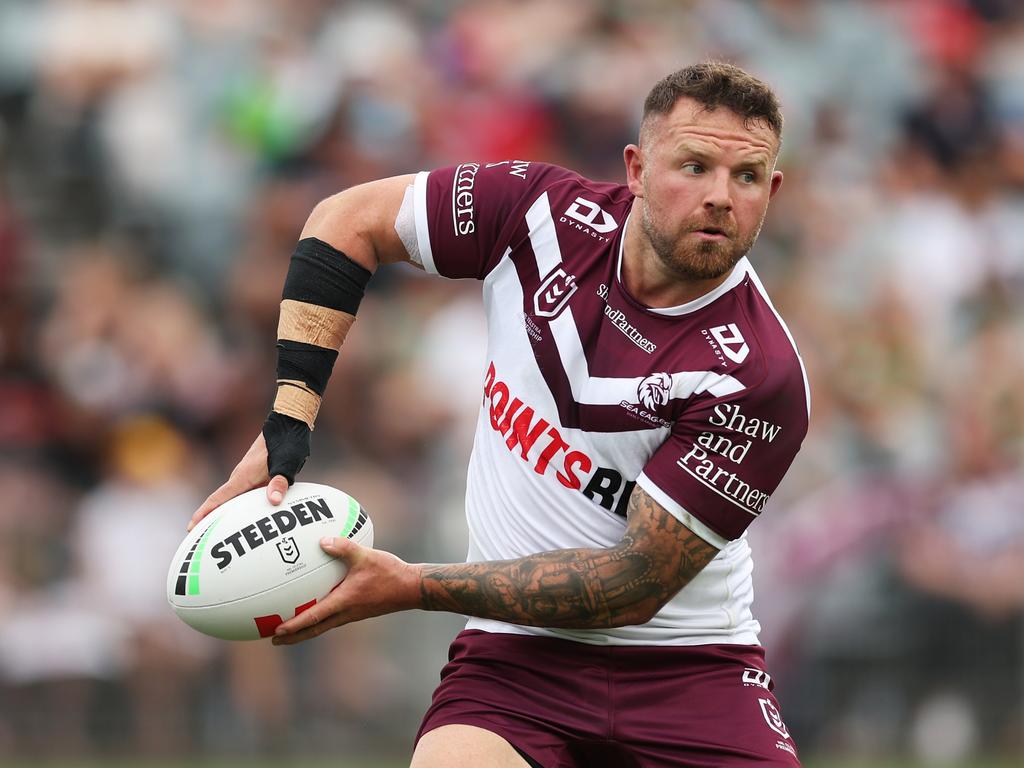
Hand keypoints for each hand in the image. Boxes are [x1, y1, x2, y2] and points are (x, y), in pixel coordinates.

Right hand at [187, 432, 288, 531]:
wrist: (288, 423)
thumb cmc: (286, 443)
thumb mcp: (286, 464)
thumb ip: (279, 483)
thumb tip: (273, 501)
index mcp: (243, 476)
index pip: (219, 498)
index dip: (204, 513)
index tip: (191, 526)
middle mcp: (240, 476)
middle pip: (221, 501)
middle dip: (209, 518)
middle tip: (200, 538)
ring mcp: (247, 475)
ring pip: (233, 498)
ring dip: (224, 512)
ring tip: (219, 532)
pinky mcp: (256, 474)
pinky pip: (244, 494)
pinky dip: (240, 506)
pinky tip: (247, 517)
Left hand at [271, 537, 420, 644]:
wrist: (411, 588)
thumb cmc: (390, 573)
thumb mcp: (366, 556)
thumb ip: (343, 547)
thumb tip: (322, 540)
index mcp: (344, 603)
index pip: (314, 618)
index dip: (294, 626)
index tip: (276, 631)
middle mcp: (345, 613)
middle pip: (314, 630)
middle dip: (293, 637)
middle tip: (273, 639)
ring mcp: (351, 614)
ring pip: (322, 626)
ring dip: (304, 631)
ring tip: (287, 630)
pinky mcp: (357, 611)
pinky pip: (332, 618)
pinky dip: (318, 619)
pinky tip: (315, 607)